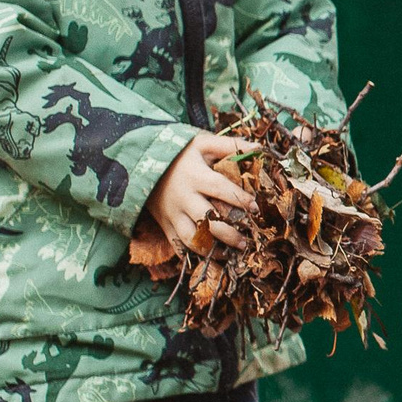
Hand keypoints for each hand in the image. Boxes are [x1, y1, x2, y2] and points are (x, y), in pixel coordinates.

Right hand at [145, 133, 255, 253]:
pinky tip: (210, 259)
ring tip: (230, 254)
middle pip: (207, 220)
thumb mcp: (201, 143)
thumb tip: (259, 147)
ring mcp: (172, 213)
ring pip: (191, 238)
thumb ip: (229, 145)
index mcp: (195, 176)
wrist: (142, 163)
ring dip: (211, 249)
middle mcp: (183, 197)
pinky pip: (177, 245)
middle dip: (229, 234)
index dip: (239, 199)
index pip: (220, 189)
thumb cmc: (180, 153)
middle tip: (246, 241)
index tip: (255, 208)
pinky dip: (192, 255)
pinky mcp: (164, 223)